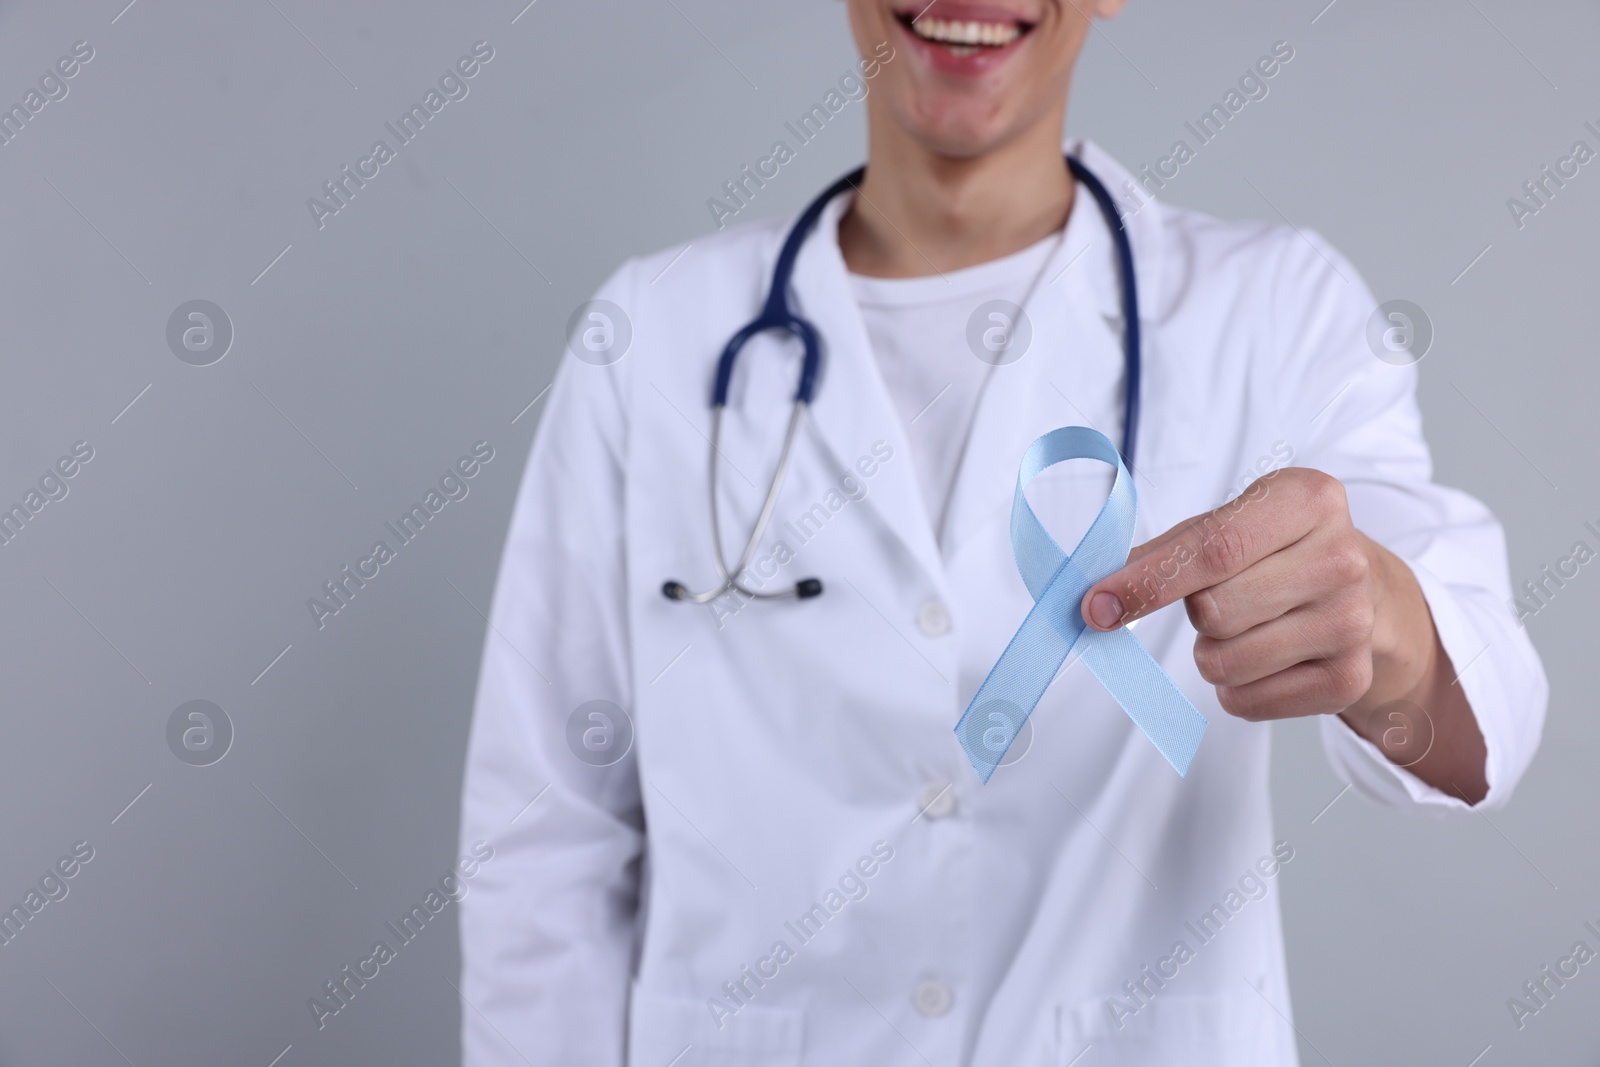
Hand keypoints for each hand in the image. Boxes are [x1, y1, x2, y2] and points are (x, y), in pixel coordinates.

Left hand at [1079, 467, 1486, 800]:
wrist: (1362, 592)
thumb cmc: (1274, 552)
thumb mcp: (1227, 524)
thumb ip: (1162, 554)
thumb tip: (1095, 599)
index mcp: (1309, 499)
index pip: (1212, 549)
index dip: (1146, 583)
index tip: (1095, 606)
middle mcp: (1343, 558)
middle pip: (1213, 611)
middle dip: (1195, 613)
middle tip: (1222, 597)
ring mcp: (1353, 623)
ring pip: (1224, 661)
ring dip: (1212, 653)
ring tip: (1246, 627)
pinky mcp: (1350, 679)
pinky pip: (1245, 701)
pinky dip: (1236, 688)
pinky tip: (1268, 657)